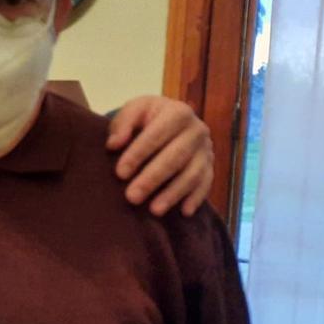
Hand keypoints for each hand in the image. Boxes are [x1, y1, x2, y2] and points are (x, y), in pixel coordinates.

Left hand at [107, 96, 213, 216]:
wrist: (169, 120)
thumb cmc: (146, 118)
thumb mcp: (133, 111)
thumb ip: (121, 124)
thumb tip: (113, 144)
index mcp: (178, 112)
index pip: (157, 134)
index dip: (138, 154)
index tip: (120, 173)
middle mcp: (197, 130)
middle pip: (176, 157)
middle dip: (153, 178)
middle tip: (131, 197)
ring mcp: (206, 150)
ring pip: (192, 174)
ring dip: (173, 193)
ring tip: (154, 210)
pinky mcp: (210, 167)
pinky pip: (206, 184)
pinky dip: (196, 198)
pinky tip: (183, 212)